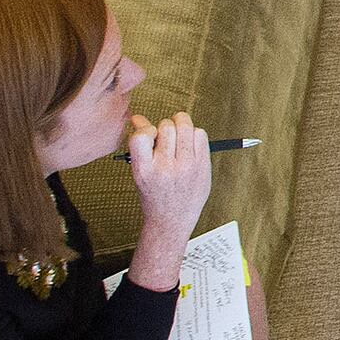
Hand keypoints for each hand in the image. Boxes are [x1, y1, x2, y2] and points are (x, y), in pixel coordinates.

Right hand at [125, 112, 210, 267]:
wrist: (171, 221)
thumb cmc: (154, 194)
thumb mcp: (140, 172)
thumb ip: (140, 145)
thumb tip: (137, 117)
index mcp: (143, 170)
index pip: (141, 136)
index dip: (145, 128)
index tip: (149, 135)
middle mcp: (165, 169)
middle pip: (167, 126)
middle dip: (165, 126)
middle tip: (165, 136)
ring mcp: (186, 167)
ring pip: (186, 126)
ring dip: (181, 125)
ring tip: (178, 137)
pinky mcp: (202, 167)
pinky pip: (201, 134)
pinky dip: (195, 134)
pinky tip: (189, 145)